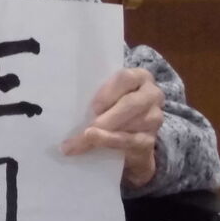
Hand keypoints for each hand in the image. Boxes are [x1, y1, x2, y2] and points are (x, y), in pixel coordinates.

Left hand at [61, 68, 163, 186]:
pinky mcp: (150, 140)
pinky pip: (130, 141)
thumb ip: (96, 94)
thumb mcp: (105, 96)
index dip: (109, 91)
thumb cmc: (112, 108)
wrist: (129, 140)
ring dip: (104, 134)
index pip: (126, 77)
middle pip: (131, 104)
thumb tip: (66, 103)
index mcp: (139, 77)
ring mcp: (154, 118)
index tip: (93, 106)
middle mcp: (152, 95)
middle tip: (85, 129)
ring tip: (80, 140)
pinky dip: (109, 142)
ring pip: (129, 125)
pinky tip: (93, 144)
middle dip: (107, 118)